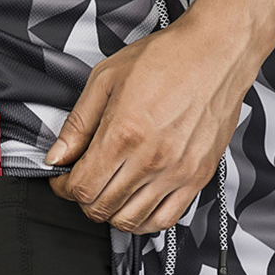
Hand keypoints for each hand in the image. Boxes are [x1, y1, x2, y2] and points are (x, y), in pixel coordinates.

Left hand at [45, 13, 257, 234]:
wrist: (217, 52)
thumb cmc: (167, 58)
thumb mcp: (106, 79)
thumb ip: (78, 124)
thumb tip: (57, 156)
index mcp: (123, 133)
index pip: (82, 187)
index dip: (63, 188)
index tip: (62, 180)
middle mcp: (151, 158)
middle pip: (102, 208)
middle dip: (83, 201)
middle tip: (83, 185)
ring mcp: (176, 172)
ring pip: (130, 221)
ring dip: (110, 214)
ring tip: (107, 194)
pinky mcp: (197, 177)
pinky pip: (165, 220)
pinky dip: (143, 222)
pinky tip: (135, 206)